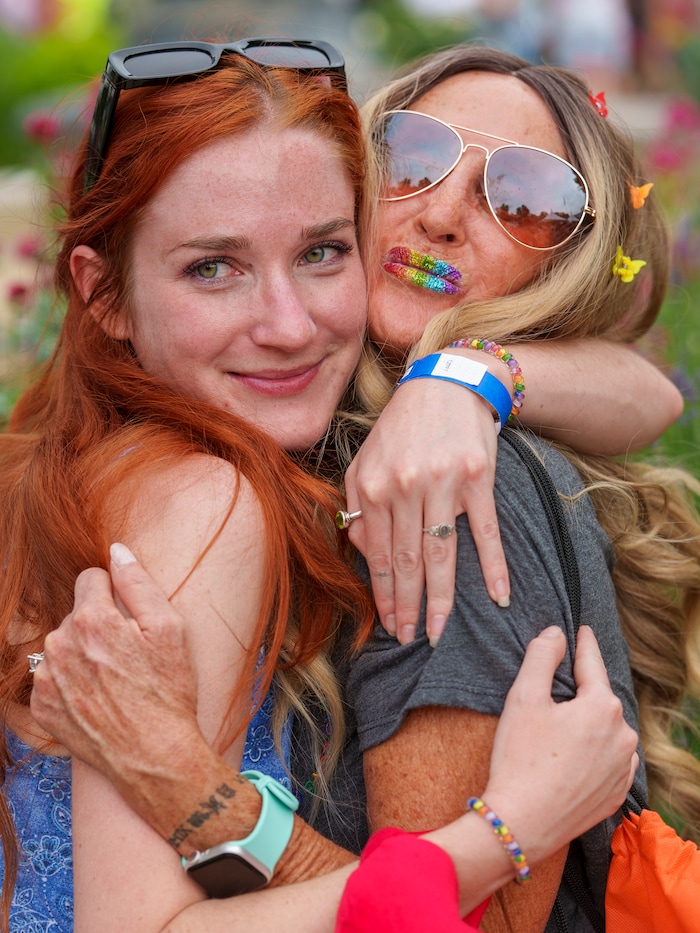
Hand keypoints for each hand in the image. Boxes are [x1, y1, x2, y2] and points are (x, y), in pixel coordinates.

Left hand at [30, 542, 199, 788]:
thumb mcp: (168, 630)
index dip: (115, 593)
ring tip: (114, 681)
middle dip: (99, 625)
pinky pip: (52, 676)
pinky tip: (97, 698)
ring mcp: (46, 679)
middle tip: (129, 656)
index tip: (130, 619)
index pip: (91, 578)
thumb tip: (116, 551)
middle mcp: (59, 646)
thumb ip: (138, 583)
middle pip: (77, 613)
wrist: (153, 757)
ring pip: (64, 645)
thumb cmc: (168, 692)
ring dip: (83, 653)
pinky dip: (71, 682)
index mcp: (91, 621)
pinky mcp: (41, 707)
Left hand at [344, 377, 508, 646]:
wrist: (445, 384)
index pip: (379, 556)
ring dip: (442, 599)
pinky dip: (493, 567)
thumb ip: (360, 508)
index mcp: (374, 487)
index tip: (389, 626)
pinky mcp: (477, 479)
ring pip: (442, 555)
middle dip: (409, 607)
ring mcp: (443, 484)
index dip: (384, 596)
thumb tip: (365, 555)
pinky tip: (497, 596)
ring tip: (440, 631)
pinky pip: (485, 531)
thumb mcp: (366, 461)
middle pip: (408, 562)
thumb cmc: (402, 429)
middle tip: (412, 639)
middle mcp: (406, 487)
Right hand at [484, 626, 638, 862]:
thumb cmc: (520, 758)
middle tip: (553, 691)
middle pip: (599, 699)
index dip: (583, 644)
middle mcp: (623, 735)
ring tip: (559, 730)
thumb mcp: (523, 697)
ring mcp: (623, 768)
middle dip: (579, 692)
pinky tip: (572, 757)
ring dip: (587, 724)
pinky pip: (609, 760)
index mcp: (603, 707)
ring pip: (606, 730)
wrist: (522, 823)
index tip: (582, 629)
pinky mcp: (617, 794)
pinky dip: (594, 752)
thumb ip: (542, 656)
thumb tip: (557, 633)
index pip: (592, 664)